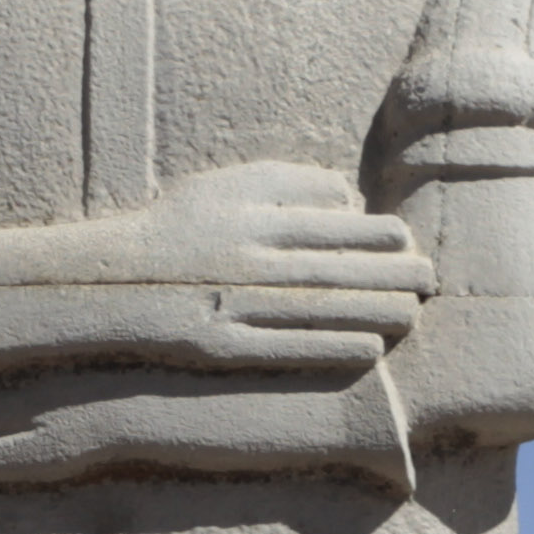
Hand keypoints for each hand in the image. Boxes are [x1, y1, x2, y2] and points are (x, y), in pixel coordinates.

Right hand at [0, 164, 434, 390]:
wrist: (102, 284)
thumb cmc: (174, 231)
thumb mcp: (225, 188)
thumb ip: (289, 183)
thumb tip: (351, 199)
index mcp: (249, 214)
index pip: (333, 223)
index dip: (379, 236)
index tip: (408, 243)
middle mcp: (246, 258)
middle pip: (337, 267)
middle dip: (391, 276)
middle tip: (431, 280)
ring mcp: (234, 305)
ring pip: (322, 310)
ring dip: (376, 313)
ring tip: (415, 315)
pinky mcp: (221, 346)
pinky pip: (291, 349)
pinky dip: (336, 347)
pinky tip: (373, 349)